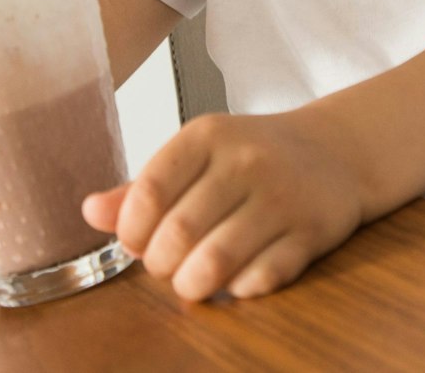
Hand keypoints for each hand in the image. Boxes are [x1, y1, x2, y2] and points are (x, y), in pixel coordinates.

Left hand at [82, 110, 367, 301]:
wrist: (333, 153)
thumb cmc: (250, 158)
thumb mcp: (195, 157)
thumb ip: (141, 186)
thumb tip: (90, 212)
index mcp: (207, 135)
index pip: (149, 191)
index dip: (131, 231)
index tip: (136, 242)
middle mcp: (246, 160)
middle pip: (178, 233)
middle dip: (160, 264)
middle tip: (166, 266)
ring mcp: (282, 196)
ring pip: (218, 259)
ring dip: (194, 284)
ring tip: (193, 282)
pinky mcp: (312, 231)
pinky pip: (263, 276)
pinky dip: (240, 288)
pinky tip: (236, 279)